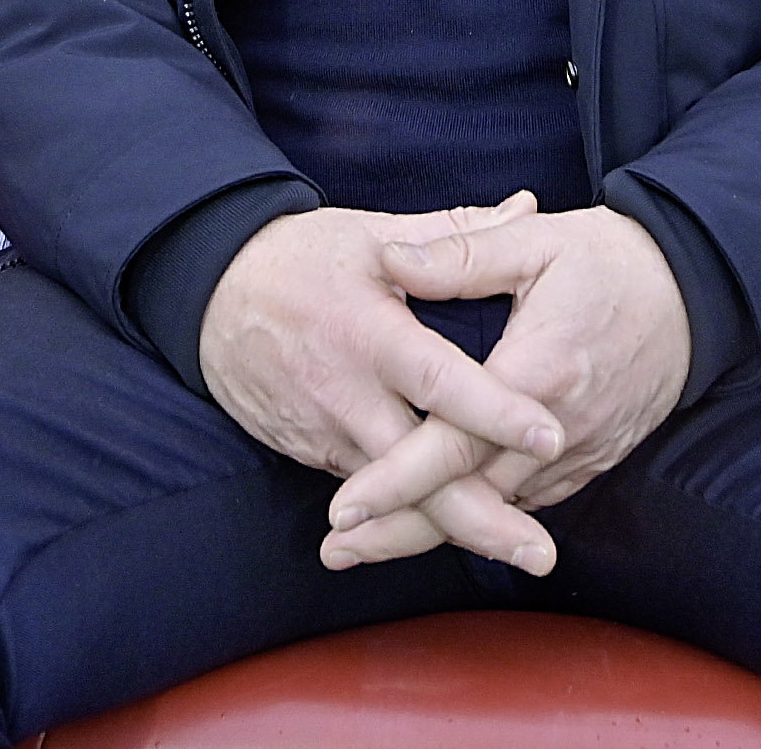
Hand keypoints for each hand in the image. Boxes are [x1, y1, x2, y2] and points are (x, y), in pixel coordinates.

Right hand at [197, 196, 568, 573]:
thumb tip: (527, 205)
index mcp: (369, 334)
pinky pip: (370, 493)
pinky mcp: (310, 454)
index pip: (440, 381)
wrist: (209, 295)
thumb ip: (455, 232)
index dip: (495, 412)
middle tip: (540, 554)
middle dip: (479, 519)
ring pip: (394, 499)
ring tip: (519, 552)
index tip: (551, 436)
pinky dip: (412, 513)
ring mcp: (324, 433)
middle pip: (417, 472)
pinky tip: (464, 532)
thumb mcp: (372, 234)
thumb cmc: (302, 257)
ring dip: (452, 529)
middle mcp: (346, 395)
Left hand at [317, 205, 691, 573]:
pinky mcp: (593, 461)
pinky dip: (481, 519)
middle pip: (469, 500)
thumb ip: (459, 253)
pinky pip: (528, 502)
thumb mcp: (536, 242)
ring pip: (497, 512)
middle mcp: (559, 429)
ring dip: (433, 532)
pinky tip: (436, 523)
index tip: (344, 509)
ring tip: (367, 546)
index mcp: (537, 371)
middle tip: (334, 551)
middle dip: (399, 529)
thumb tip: (389, 261)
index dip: (396, 481)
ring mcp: (580, 452)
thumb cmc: (609, 260)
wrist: (695, 291)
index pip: (454, 444)